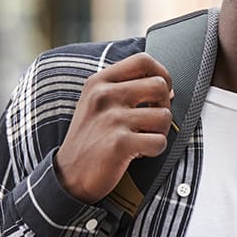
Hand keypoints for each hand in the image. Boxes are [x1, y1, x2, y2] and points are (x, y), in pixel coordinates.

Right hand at [55, 53, 173, 203]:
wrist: (68, 176)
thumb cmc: (90, 138)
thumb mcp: (97, 104)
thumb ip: (126, 89)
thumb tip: (167, 88)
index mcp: (99, 82)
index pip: (143, 61)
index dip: (162, 73)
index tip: (161, 91)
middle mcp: (104, 96)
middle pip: (160, 85)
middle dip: (164, 105)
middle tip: (151, 121)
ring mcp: (111, 119)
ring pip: (165, 116)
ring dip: (160, 131)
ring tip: (142, 139)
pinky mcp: (119, 143)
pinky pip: (159, 141)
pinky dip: (155, 150)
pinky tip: (138, 153)